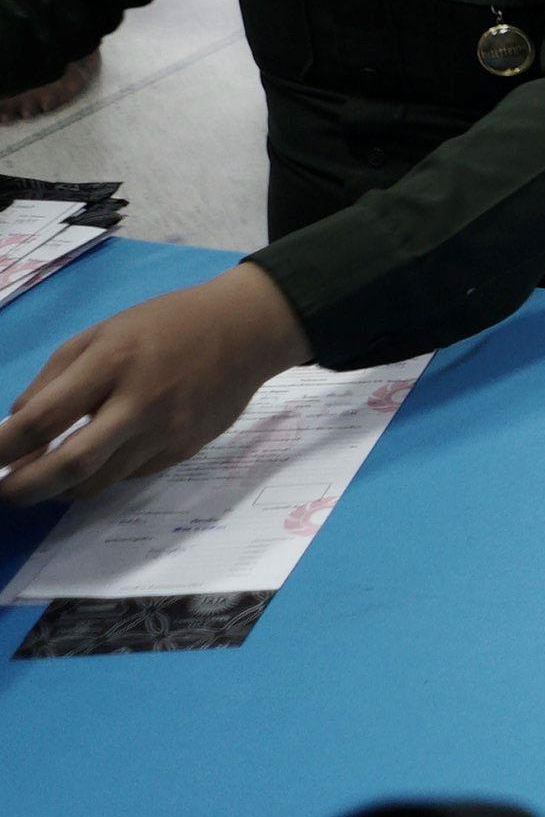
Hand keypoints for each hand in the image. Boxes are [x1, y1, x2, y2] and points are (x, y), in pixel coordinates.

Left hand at [0, 265, 312, 504]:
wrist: (248, 330)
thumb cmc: (166, 323)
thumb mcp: (102, 331)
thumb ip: (55, 376)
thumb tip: (19, 424)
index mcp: (112, 362)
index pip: (42, 418)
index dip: (1, 447)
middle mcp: (139, 402)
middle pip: (71, 464)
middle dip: (25, 488)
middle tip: (4, 492)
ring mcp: (166, 431)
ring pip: (99, 482)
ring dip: (61, 489)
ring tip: (42, 482)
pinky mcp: (185, 449)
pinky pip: (129, 475)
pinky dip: (102, 475)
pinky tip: (97, 461)